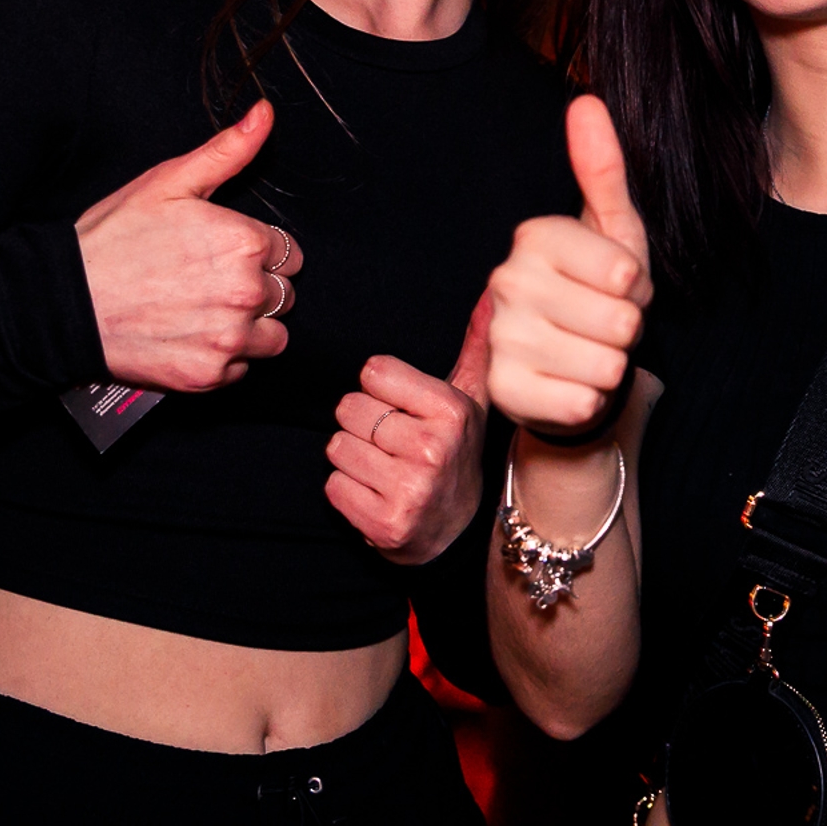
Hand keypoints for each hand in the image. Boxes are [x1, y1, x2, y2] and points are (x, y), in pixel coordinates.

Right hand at [75, 100, 301, 391]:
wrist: (64, 301)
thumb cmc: (113, 237)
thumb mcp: (169, 182)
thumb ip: (228, 150)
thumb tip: (265, 113)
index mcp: (244, 242)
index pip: (288, 253)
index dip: (257, 252)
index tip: (224, 254)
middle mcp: (246, 292)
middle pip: (284, 295)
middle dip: (256, 287)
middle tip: (207, 281)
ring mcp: (228, 338)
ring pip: (272, 336)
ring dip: (248, 326)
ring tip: (202, 310)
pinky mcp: (210, 375)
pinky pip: (241, 369)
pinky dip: (222, 356)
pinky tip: (188, 335)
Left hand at [325, 295, 492, 565]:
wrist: (454, 532)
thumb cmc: (454, 453)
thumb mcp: (471, 399)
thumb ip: (475, 345)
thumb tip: (493, 293)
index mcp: (451, 411)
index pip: (373, 373)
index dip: (381, 389)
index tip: (403, 407)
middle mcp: (432, 450)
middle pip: (350, 408)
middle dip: (363, 423)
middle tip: (392, 442)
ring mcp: (410, 491)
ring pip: (337, 447)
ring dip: (353, 458)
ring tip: (384, 468)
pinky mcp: (386, 525)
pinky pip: (333, 486)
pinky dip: (347, 490)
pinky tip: (376, 493)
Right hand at [486, 96, 650, 432]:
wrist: (569, 363)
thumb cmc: (599, 291)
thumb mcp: (614, 231)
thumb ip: (604, 169)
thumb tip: (587, 101)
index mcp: (534, 236)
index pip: (623, 270)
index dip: (636, 287)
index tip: (616, 285)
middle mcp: (506, 281)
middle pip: (618, 320)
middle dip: (626, 329)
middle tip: (603, 323)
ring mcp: (500, 337)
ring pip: (603, 364)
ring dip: (610, 366)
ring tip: (590, 352)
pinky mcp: (503, 390)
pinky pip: (580, 403)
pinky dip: (589, 401)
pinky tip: (572, 384)